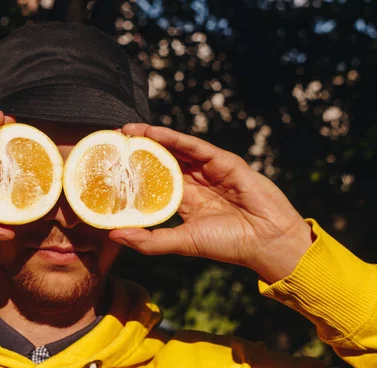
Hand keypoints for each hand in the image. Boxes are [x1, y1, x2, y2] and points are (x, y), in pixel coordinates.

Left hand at [109, 124, 312, 282]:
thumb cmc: (228, 244)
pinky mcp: (223, 161)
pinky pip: (195, 146)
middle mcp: (194, 182)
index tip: (109, 166)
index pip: (153, 182)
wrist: (268, 241)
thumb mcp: (182, 242)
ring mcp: (209, 170)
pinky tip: (153, 132)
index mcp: (184, 201)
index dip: (133, 173)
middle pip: (162, 160)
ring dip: (151, 138)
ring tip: (127, 131)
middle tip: (113, 141)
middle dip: (138, 150)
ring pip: (176, 149)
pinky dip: (174, 137)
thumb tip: (113, 235)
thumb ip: (149, 241)